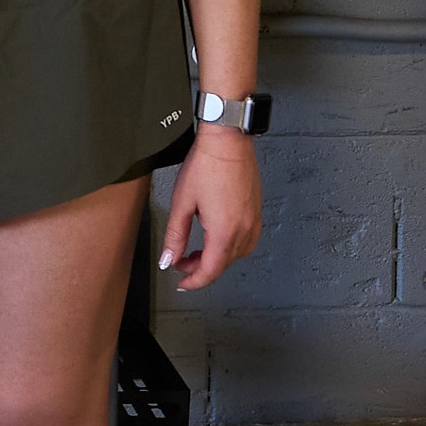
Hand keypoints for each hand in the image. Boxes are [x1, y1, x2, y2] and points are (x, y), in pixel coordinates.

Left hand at [158, 129, 260, 290]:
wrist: (228, 141)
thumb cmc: (207, 164)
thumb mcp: (182, 202)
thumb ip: (175, 235)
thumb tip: (169, 259)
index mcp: (224, 231)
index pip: (210, 270)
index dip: (194, 282)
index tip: (181, 284)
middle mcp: (244, 230)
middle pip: (223, 264)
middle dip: (200, 268)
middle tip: (180, 262)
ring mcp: (254, 221)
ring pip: (236, 255)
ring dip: (215, 259)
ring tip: (196, 251)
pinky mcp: (257, 213)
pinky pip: (246, 241)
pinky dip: (230, 247)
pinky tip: (216, 238)